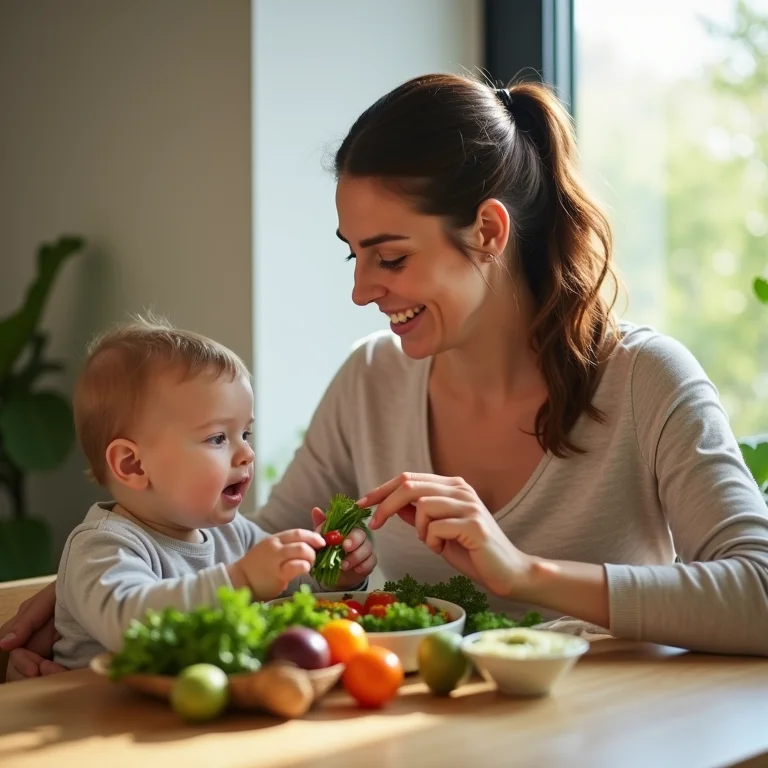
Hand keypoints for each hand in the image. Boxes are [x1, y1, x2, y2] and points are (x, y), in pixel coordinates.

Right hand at [1, 581, 66, 680]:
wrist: (95, 588)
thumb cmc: (68, 589)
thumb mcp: (45, 601)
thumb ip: (25, 622)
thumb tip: (4, 645)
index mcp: (25, 632)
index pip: (16, 657)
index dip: (22, 666)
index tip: (36, 670)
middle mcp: (35, 644)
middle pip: (24, 672)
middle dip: (36, 676)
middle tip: (54, 670)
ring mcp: (52, 651)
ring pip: (41, 677)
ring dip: (50, 678)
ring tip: (62, 673)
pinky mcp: (70, 657)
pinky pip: (62, 673)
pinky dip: (64, 676)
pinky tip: (71, 673)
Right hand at [228, 528, 325, 599]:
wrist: (241, 580)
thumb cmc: (260, 567)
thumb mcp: (272, 550)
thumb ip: (288, 546)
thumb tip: (311, 546)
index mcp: (276, 539)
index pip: (298, 532)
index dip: (313, 536)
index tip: (322, 542)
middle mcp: (276, 546)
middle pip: (302, 541)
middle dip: (315, 548)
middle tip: (316, 556)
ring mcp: (276, 560)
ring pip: (302, 551)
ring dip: (311, 558)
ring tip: (309, 565)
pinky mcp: (278, 575)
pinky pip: (296, 566)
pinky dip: (305, 567)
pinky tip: (304, 570)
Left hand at [311, 508, 376, 588]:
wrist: (335, 576)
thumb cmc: (328, 556)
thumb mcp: (321, 543)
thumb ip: (321, 528)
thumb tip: (316, 510)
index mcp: (346, 530)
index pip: (349, 522)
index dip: (345, 527)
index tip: (338, 536)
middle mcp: (357, 537)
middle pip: (360, 534)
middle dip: (353, 540)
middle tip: (345, 547)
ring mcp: (365, 549)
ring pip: (367, 548)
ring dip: (356, 556)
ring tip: (344, 565)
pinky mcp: (370, 562)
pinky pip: (372, 561)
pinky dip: (364, 565)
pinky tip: (357, 569)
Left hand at [362, 473, 532, 596]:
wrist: (507, 572)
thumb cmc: (471, 552)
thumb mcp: (438, 531)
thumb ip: (418, 515)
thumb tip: (392, 505)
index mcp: (452, 486)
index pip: (409, 478)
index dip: (381, 490)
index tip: (361, 504)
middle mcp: (461, 489)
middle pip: (410, 485)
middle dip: (385, 505)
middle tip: (374, 524)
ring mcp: (468, 505)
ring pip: (422, 506)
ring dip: (419, 530)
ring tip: (433, 543)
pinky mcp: (473, 524)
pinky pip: (436, 527)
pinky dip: (432, 541)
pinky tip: (444, 548)